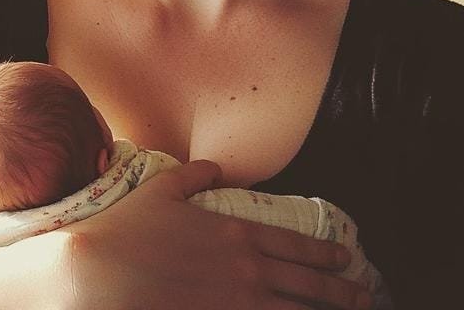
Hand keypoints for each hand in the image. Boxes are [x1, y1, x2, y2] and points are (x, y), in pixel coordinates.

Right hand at [58, 159, 371, 309]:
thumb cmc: (126, 230)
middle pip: (310, 284)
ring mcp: (238, 303)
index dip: (326, 254)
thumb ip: (194, 177)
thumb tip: (214, 167)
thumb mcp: (161, 191)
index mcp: (238, 233)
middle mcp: (248, 269)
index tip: (346, 259)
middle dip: (342, 292)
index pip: (297, 245)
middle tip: (364, 296)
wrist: (99, 273)